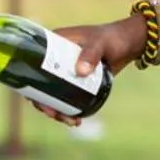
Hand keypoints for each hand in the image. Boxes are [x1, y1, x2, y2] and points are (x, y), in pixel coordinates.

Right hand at [30, 16, 146, 126]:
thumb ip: (91, 55)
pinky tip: (77, 119)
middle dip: (45, 104)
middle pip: (40, 84)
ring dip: (58, 110)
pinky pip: (68, 96)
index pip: (32, 65)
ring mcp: (67, 70)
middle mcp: (56, 58)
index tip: (39, 101)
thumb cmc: (112, 37)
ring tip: (71, 121)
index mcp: (53, 44)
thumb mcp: (100, 44)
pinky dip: (69, 109)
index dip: (30, 85)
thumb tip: (80, 72)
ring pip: (54, 94)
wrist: (129, 44)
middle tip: (56, 116)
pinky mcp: (78, 80)